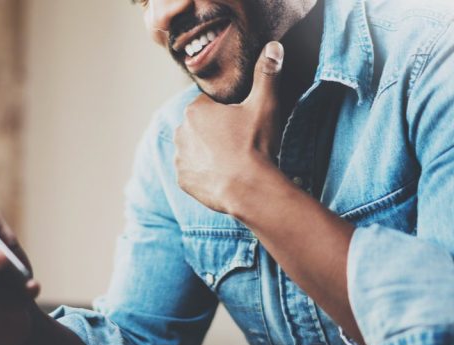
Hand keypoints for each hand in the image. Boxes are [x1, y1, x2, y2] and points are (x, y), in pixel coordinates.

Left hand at [174, 41, 284, 213]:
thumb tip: (273, 46)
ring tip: (232, 161)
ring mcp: (180, 158)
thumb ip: (267, 74)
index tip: (243, 124)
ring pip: (195, 148)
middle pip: (201, 126)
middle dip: (216, 132)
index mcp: (195, 110)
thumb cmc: (255, 145)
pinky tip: (223, 175)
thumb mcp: (265, 105)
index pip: (211, 105)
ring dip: (209, 152)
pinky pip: (193, 172)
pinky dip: (204, 173)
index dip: (229, 113)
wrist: (250, 190)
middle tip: (240, 143)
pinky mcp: (182, 180)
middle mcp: (181, 131)